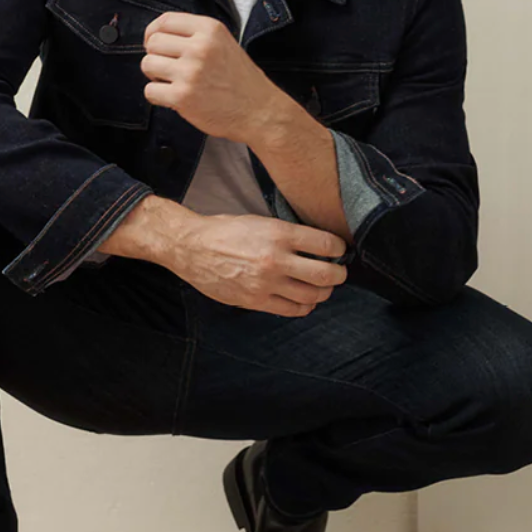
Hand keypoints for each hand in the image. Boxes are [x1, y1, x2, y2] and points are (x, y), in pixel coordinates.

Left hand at [141, 12, 281, 142]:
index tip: (155, 44)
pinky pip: (150, 91)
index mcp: (210, 29)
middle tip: (169, 68)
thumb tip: (158, 36)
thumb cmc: (242, 81)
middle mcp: (199, 47)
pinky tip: (174, 98)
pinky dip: (158, 96)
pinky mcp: (183, 96)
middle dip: (156, 56)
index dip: (153, 33)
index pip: (165, 21)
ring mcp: (190, 72)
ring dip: (155, 76)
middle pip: (152, 42)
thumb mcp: (224, 44)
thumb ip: (195, 36)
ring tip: (173, 83)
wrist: (260, 112)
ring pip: (147, 64)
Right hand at [171, 213, 347, 316]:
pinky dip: (304, 306)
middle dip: (339, 274)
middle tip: (339, 272)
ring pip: (312, 295)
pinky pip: (292, 310)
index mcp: (279, 234)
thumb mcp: (260, 221)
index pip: (326, 245)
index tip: (340, 250)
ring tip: (322, 287)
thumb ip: (287, 234)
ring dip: (323, 292)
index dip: (339, 248)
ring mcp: (266, 283)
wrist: (192, 248)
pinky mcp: (256, 301)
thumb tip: (316, 245)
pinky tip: (303, 299)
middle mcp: (276, 259)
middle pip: (326, 275)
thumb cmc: (225, 231)